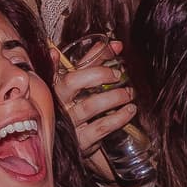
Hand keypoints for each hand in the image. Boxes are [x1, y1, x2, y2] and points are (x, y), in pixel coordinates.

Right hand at [51, 40, 137, 182]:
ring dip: (114, 97)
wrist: (67, 142)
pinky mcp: (80, 141)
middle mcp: (59, 102)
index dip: (95, 55)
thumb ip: (95, 61)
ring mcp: (68, 122)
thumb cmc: (75, 104)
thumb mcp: (80, 82)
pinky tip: (129, 111)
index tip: (116, 48)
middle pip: (73, 82)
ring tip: (129, 93)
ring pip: (90, 105)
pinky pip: (101, 127)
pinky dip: (118, 118)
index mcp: (57, 85)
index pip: (73, 64)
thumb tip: (116, 44)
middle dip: (100, 74)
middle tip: (119, 75)